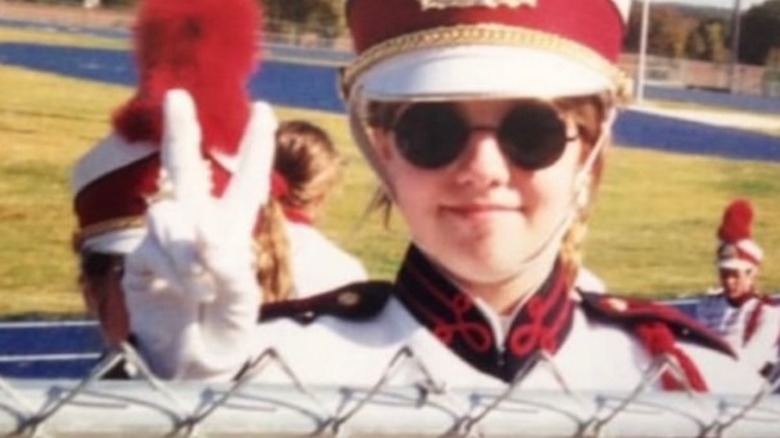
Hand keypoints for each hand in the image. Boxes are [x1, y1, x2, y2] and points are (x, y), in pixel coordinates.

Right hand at [122, 89, 276, 379]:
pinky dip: (174, 269)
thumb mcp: (243, 300)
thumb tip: (206, 236)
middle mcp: (197, 224)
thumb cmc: (227, 326)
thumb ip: (230, 268)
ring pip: (170, 213)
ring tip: (202, 285)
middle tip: (177, 96)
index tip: (265, 109)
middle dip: (180, 131)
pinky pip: (154, 245)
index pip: (245, 180)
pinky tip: (183, 291)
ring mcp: (166, 239)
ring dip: (188, 249)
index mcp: (232, 228)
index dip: (255, 146)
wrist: (194, 361)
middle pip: (184, 168)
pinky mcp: (141, 257)